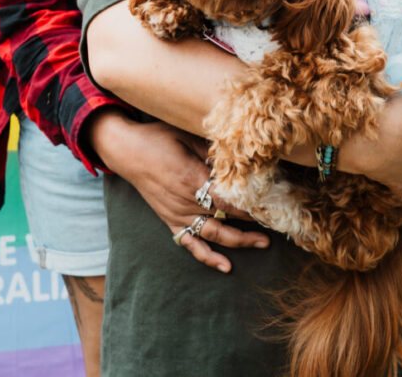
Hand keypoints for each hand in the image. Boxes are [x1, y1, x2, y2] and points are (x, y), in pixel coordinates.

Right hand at [87, 110, 269, 271]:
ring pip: (212, 235)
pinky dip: (207, 257)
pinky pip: (190, 244)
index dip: (249, 203)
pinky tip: (226, 266)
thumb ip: (212, 152)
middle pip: (225, 218)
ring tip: (261, 244)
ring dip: (238, 242)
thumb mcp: (187, 136)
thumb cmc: (158, 137)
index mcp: (191, 177)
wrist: (127, 150)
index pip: (227, 196)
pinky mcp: (170, 221)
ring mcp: (177, 214)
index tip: (270, 205)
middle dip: (251, 225)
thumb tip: (238, 159)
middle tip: (274, 228)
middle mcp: (185, 200)